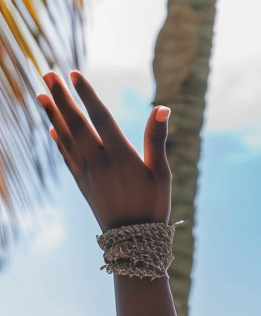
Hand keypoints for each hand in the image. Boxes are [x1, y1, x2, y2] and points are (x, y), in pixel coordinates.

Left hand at [37, 72, 170, 231]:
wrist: (134, 242)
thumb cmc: (154, 205)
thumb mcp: (161, 173)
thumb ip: (157, 139)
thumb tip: (163, 107)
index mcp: (121, 157)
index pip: (100, 118)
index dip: (86, 95)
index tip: (73, 74)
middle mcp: (99, 162)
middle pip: (76, 124)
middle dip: (61, 98)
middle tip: (47, 74)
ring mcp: (87, 173)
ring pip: (66, 138)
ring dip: (53, 115)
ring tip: (41, 94)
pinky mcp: (82, 184)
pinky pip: (67, 157)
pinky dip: (58, 141)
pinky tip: (52, 129)